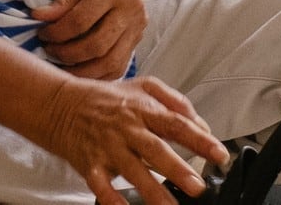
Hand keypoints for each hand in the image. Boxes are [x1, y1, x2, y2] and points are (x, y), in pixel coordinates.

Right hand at [31, 75, 226, 204]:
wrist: (60, 105)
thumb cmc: (106, 98)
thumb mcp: (142, 86)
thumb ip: (174, 101)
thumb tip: (200, 122)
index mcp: (143, 109)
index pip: (176, 123)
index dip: (200, 139)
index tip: (220, 153)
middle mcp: (127, 128)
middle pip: (156, 149)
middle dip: (178, 169)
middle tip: (198, 186)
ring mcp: (107, 148)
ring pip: (133, 171)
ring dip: (153, 191)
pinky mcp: (90, 164)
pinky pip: (101, 185)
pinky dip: (111, 198)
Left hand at [32, 0, 146, 79]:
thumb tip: (39, 18)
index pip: (81, 21)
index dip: (57, 32)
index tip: (41, 32)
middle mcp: (131, 9)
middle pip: (97, 45)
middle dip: (67, 54)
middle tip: (48, 49)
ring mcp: (138, 26)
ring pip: (111, 62)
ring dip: (82, 70)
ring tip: (61, 64)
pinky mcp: (139, 38)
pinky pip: (120, 66)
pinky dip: (99, 74)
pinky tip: (79, 70)